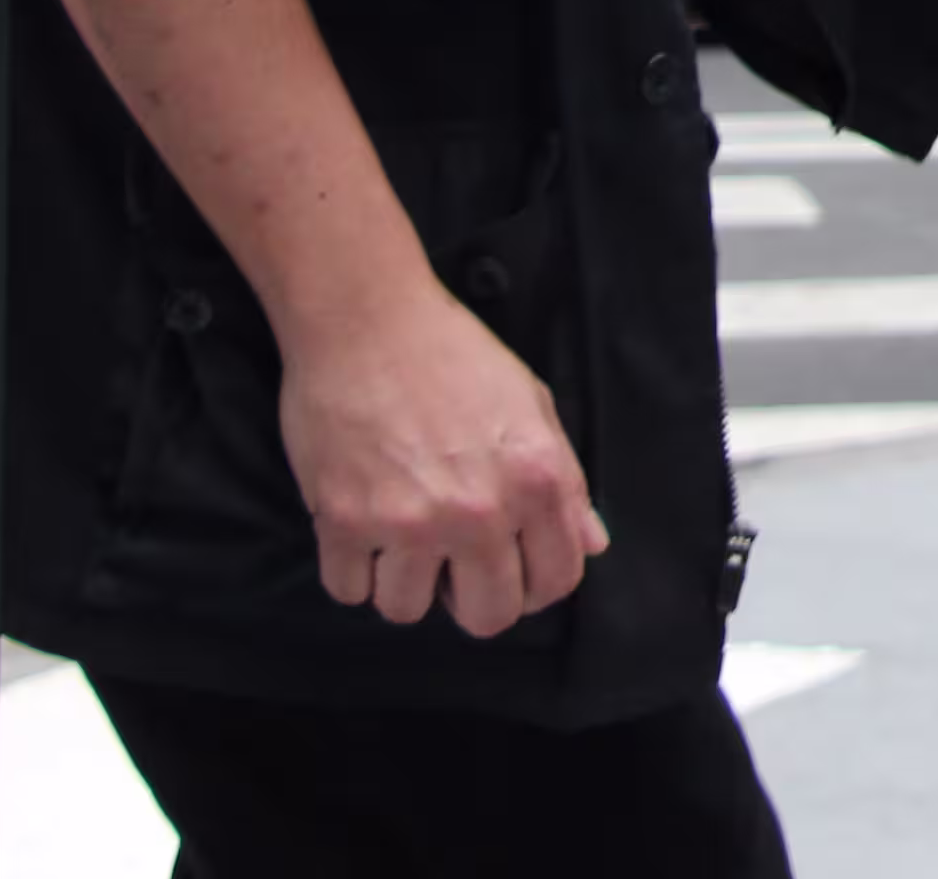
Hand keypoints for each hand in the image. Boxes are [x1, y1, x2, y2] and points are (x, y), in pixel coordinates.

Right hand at [273, 275, 608, 635]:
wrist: (367, 320)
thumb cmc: (451, 353)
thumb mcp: (532, 405)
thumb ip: (566, 483)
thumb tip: (591, 542)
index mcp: (536, 480)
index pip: (556, 583)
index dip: (535, 587)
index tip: (511, 572)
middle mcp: (478, 511)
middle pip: (488, 617)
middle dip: (472, 598)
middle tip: (454, 563)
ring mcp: (409, 522)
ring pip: (408, 610)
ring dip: (405, 582)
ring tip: (402, 534)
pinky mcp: (345, 521)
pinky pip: (349, 590)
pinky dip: (353, 569)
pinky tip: (362, 527)